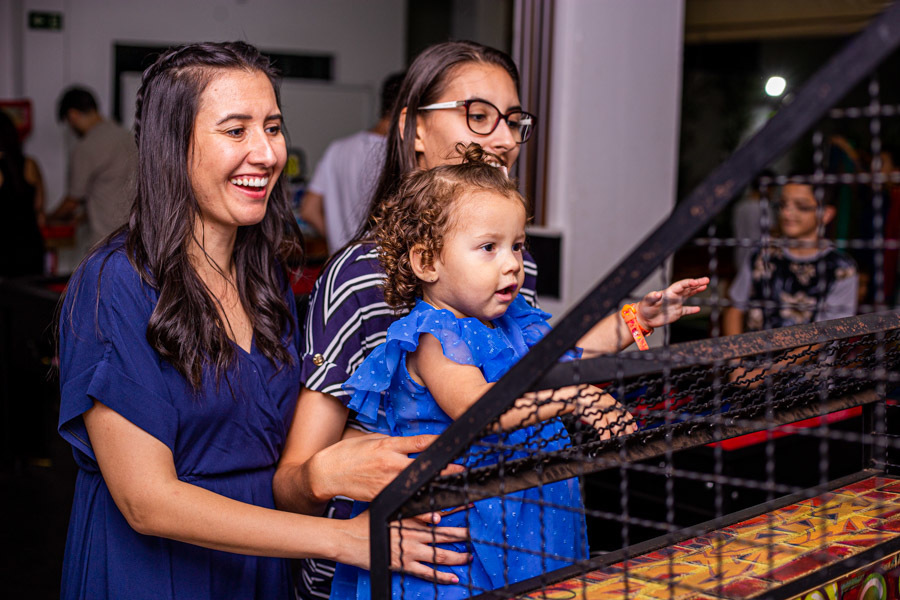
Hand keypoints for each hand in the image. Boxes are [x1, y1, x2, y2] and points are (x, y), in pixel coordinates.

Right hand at [314, 433, 463, 502]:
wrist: (328, 471)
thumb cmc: (350, 452)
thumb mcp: (374, 439)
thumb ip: (396, 443)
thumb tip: (414, 445)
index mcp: (390, 445)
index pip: (421, 443)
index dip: (441, 445)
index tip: (456, 447)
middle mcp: (390, 463)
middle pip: (424, 467)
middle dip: (445, 471)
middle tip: (462, 473)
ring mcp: (386, 482)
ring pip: (416, 489)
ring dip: (434, 493)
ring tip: (452, 497)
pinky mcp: (381, 496)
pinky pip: (403, 502)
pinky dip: (417, 509)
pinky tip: (431, 515)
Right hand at [343, 511, 468, 583]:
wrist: (348, 539)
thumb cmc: (364, 522)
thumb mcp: (385, 507)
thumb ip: (405, 506)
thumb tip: (423, 505)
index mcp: (409, 517)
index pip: (436, 511)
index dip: (454, 508)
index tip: (468, 505)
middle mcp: (412, 534)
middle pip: (443, 534)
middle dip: (461, 534)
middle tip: (473, 534)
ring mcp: (409, 550)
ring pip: (440, 554)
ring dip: (456, 556)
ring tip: (468, 556)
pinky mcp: (404, 565)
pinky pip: (427, 573)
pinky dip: (441, 576)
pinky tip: (453, 578)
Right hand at [576, 388, 636, 438]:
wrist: (575, 393)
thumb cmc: (584, 395)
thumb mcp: (598, 397)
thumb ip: (605, 403)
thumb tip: (608, 410)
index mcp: (610, 401)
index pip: (623, 411)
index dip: (630, 420)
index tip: (635, 426)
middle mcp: (610, 406)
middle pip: (622, 419)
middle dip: (627, 428)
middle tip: (630, 435)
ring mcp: (604, 412)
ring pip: (616, 424)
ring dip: (619, 432)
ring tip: (622, 439)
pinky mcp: (597, 417)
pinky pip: (603, 428)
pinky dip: (605, 435)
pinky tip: (606, 440)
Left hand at [637, 277, 708, 329]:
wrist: (644, 318)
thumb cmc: (644, 308)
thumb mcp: (647, 302)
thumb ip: (652, 297)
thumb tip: (658, 293)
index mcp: (669, 292)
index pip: (681, 285)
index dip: (689, 283)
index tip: (696, 281)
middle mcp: (674, 297)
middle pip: (687, 288)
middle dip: (697, 283)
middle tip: (707, 280)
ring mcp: (676, 304)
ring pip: (688, 295)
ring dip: (696, 291)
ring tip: (705, 286)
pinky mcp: (676, 313)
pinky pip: (686, 310)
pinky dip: (692, 310)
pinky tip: (698, 309)